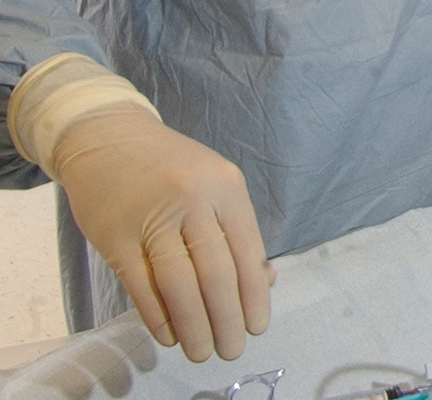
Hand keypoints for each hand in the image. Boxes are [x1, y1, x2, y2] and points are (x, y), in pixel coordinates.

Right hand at [51, 107, 271, 361]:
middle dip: (227, 319)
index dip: (254, 295)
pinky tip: (169, 334)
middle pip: (216, 273)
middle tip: (231, 350)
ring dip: (194, 325)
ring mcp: (151, 217)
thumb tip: (264, 282)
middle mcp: (193, 200)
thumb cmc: (170, 167)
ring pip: (179, 283)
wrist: (108, 138)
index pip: (247, 251)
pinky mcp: (115, 235)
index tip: (257, 326)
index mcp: (226, 187)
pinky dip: (158, 315)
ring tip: (202, 351)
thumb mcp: (215, 183)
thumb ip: (237, 229)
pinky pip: (140, 284)